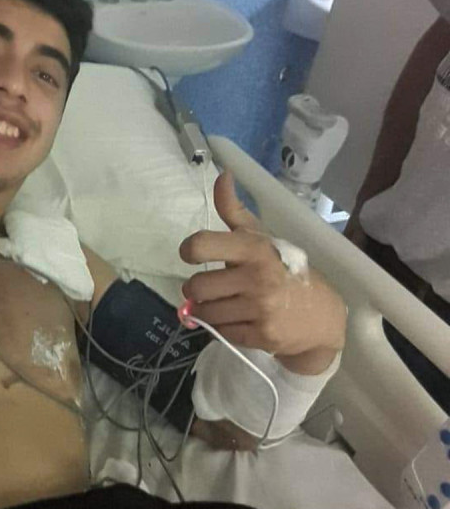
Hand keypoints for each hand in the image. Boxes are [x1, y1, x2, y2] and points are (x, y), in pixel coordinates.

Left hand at [179, 172, 345, 373]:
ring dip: (208, 311)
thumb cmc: (285, 270)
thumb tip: (222, 174)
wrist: (324, 317)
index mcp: (255, 248)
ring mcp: (261, 309)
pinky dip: (224, 328)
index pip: (201, 245)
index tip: (192, 255)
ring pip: (205, 313)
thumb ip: (234, 210)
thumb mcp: (263, 237)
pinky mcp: (262, 337)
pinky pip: (220, 333)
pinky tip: (241, 320)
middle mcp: (257, 277)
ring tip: (226, 304)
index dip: (189, 251)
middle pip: (196, 286)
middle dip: (197, 289)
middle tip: (213, 287)